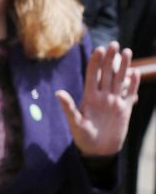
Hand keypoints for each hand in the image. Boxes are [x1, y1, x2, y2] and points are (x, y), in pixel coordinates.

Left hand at [56, 42, 140, 156]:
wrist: (98, 150)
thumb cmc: (82, 137)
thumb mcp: (75, 122)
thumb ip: (68, 107)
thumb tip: (58, 92)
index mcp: (89, 97)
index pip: (93, 75)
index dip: (95, 62)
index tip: (98, 49)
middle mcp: (102, 96)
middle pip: (107, 73)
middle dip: (110, 58)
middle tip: (113, 43)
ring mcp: (114, 102)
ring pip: (119, 80)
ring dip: (123, 66)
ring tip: (127, 51)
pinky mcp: (124, 110)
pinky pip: (129, 94)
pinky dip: (132, 84)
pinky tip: (135, 73)